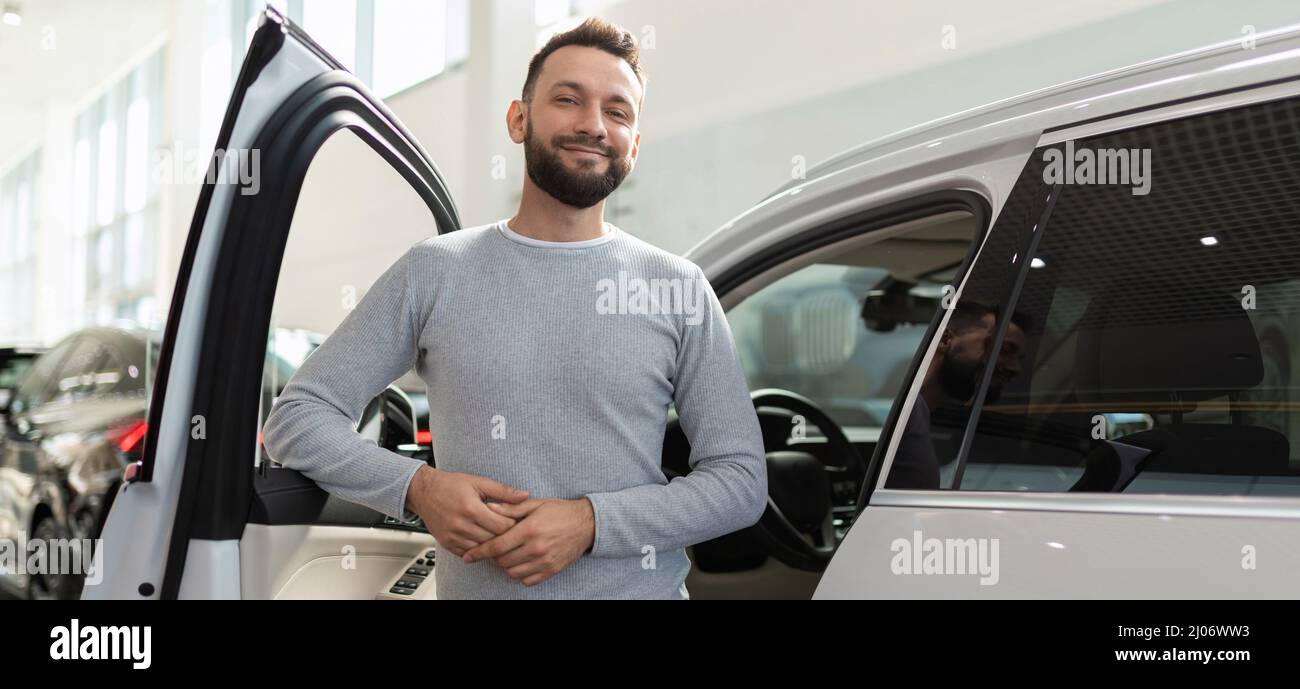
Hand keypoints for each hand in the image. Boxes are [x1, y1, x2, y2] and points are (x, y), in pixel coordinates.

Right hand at [404, 465, 529, 557]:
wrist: (424, 492)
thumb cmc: (451, 485)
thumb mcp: (479, 482)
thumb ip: (503, 491)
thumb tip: (524, 495)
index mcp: (471, 508)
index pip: (502, 526)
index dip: (513, 525)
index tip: (517, 521)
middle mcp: (461, 525)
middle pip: (493, 540)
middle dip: (505, 536)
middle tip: (512, 530)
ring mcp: (453, 537)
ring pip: (482, 549)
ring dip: (492, 544)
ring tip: (498, 536)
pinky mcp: (447, 544)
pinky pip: (469, 554)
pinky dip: (478, 550)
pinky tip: (484, 541)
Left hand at [462, 498, 595, 586]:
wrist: (587, 524)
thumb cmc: (559, 511)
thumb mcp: (535, 504)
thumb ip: (511, 508)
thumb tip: (489, 507)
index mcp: (529, 529)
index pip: (497, 546)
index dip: (479, 552)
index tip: (468, 555)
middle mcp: (536, 548)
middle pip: (502, 561)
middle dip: (493, 557)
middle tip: (493, 549)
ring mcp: (544, 561)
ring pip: (512, 572)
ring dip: (505, 566)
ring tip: (507, 555)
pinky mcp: (551, 570)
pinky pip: (527, 580)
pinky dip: (519, 574)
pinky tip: (520, 563)